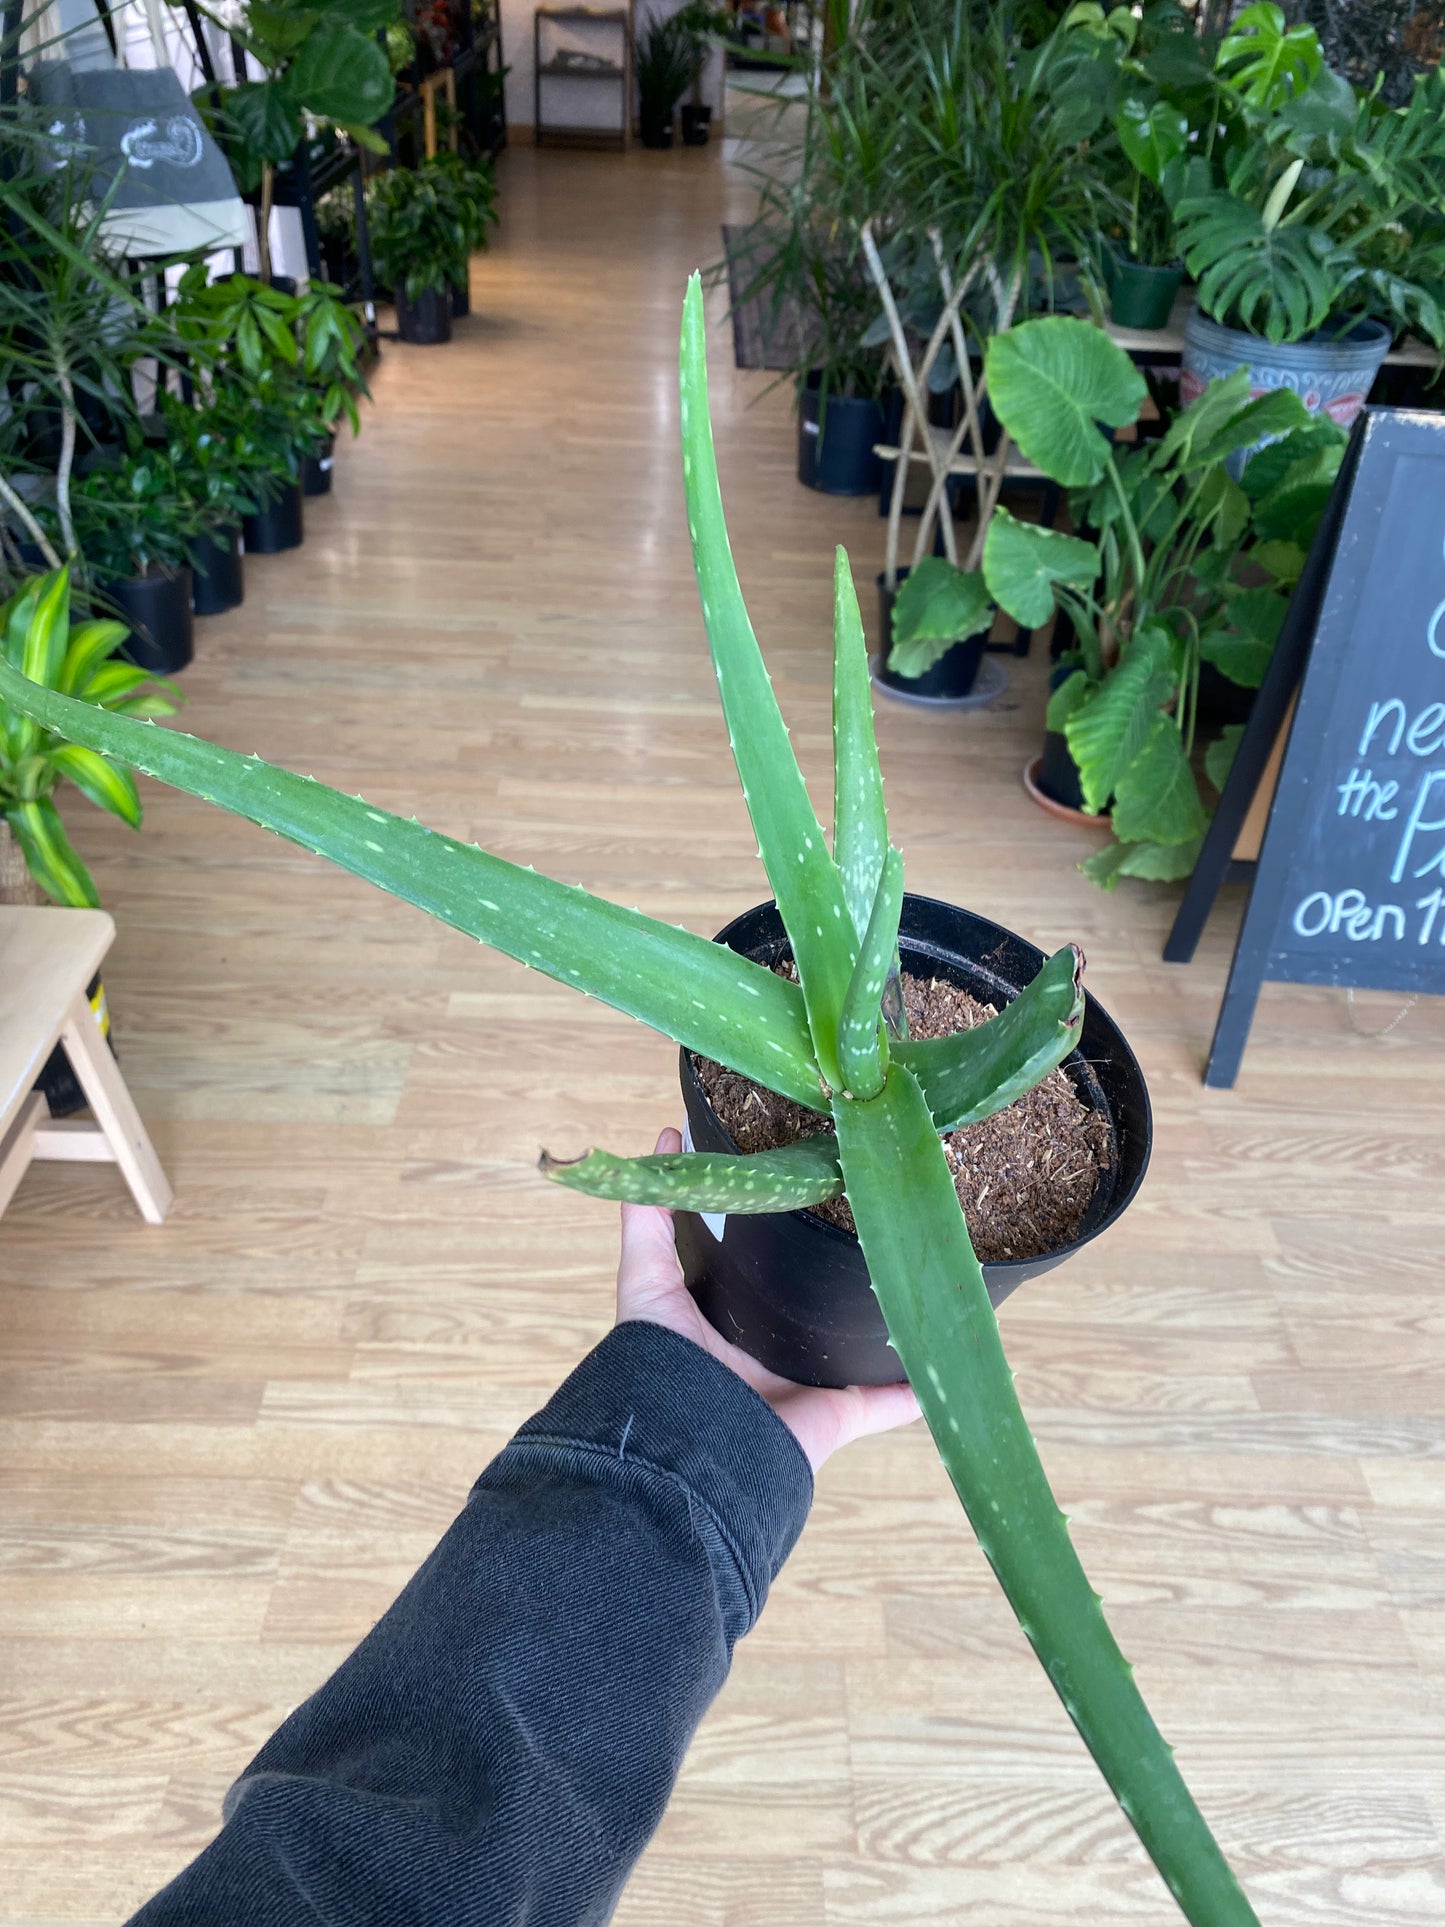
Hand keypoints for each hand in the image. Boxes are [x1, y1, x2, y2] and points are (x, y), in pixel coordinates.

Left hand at [616, 1129, 920, 1473]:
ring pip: (857, 1353)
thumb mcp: (646, 1276)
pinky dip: (917, 1390)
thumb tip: (664, 1139)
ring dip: (888, 1328)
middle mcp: (769, 1354)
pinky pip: (888, 1403)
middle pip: (816, 1311)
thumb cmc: (661, 1360)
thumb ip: (648, 1216)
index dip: (787, 1236)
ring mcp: (808, 1387)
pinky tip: (945, 1358)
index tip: (822, 1190)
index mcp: (730, 1322)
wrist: (686, 1446)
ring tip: (922, 1282)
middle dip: (843, 1281)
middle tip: (882, 1231)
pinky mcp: (838, 1416)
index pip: (765, 1270)